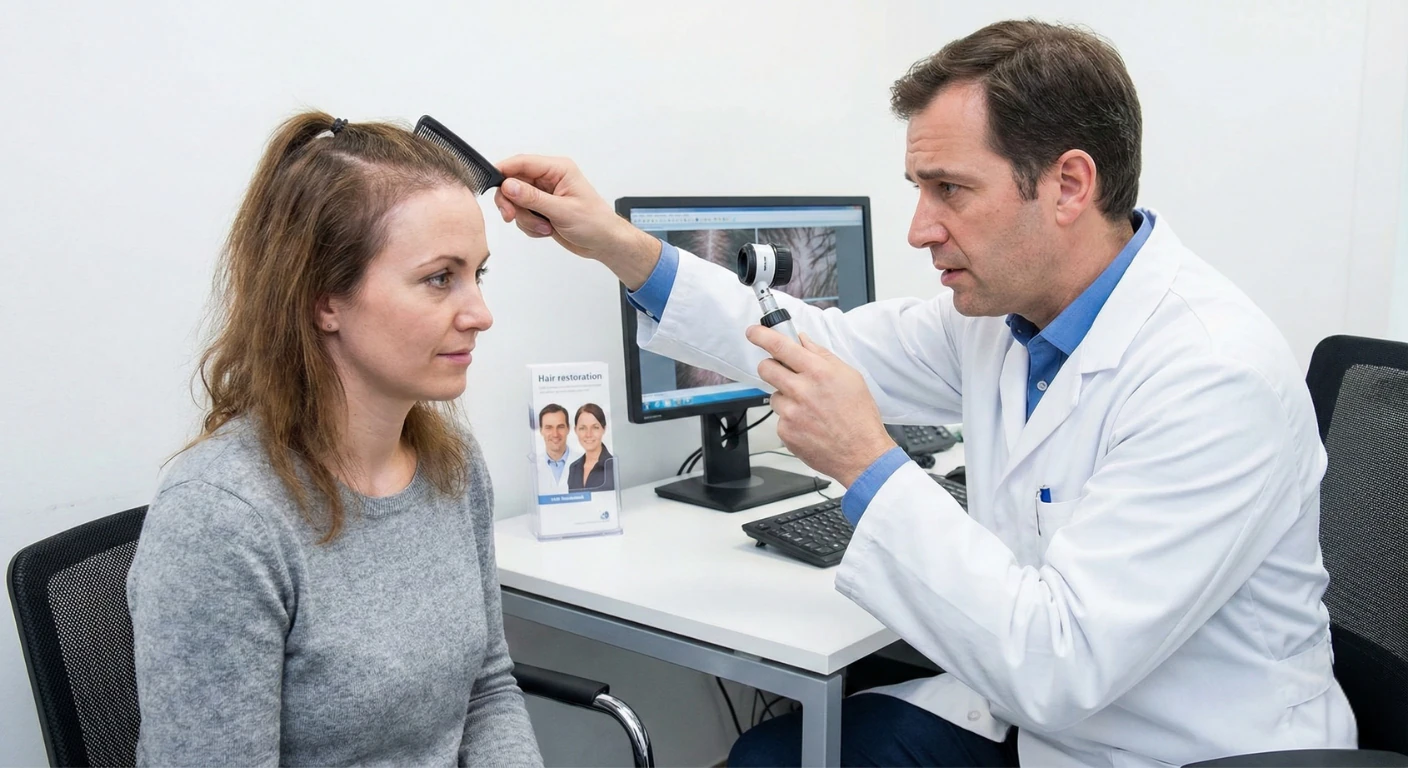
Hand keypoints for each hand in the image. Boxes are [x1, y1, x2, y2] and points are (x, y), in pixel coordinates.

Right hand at [494, 155, 661, 289]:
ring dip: (525, 218)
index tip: (491, 184)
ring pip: (516, 202)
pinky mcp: (541, 209)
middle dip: (512, 203)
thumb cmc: (595, 223)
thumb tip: (509, 185)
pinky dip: (529, 226)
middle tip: (512, 216)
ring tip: (544, 227)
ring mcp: (544, 195)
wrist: (604, 242)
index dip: (503, 172)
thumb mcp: (563, 211)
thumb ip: (533, 198)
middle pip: (513, 183)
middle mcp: (549, 179)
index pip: (522, 163)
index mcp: (558, 169)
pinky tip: (546, 230)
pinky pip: (522, 215)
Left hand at [747, 327, 896, 487]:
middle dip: (771, 367)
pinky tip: (809, 424)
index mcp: (818, 372)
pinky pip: (779, 418)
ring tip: (809, 408)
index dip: (762, 336)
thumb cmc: (859, 416)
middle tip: (782, 373)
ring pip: (773, 395)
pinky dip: (790, 419)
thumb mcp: (850, 377)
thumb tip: (803, 341)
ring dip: (785, 397)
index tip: (753, 333)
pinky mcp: (785, 432)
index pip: (780, 347)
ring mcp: (790, 413)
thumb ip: (822, 356)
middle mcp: (801, 391)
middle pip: (766, 368)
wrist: (861, 454)